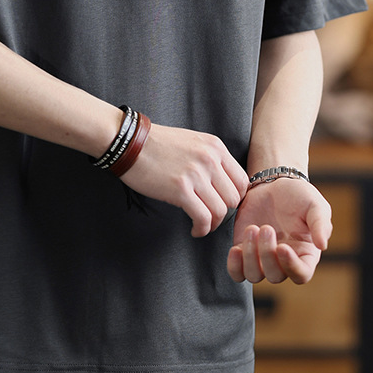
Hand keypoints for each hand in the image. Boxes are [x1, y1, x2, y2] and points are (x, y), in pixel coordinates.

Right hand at [120, 123, 248, 236]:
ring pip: (220, 211)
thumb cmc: (157, 144)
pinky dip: (201, 229)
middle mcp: (210, 160)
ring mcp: (196, 175)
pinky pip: (202, 217)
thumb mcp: (193, 141)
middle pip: (234, 198)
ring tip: (202, 226)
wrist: (130, 143)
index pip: (242, 180)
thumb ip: (210, 158)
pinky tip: (194, 230)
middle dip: (224, 212)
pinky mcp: (180, 190)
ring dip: (212, 224)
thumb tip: (221, 182)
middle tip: (211, 216)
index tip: (223, 204)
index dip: (235, 197)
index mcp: (215, 147)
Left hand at [227, 177, 331, 284]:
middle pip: (275, 276)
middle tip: (266, 227)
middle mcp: (283, 262)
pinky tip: (236, 248)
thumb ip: (321, 224)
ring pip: (254, 276)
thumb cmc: (299, 196)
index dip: (291, 266)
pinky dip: (234, 265)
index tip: (282, 247)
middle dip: (267, 254)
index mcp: (305, 254)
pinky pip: (236, 272)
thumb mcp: (316, 205)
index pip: (301, 275)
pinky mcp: (243, 252)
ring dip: (250, 256)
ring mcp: (261, 259)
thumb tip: (323, 245)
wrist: (273, 185)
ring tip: (252, 228)